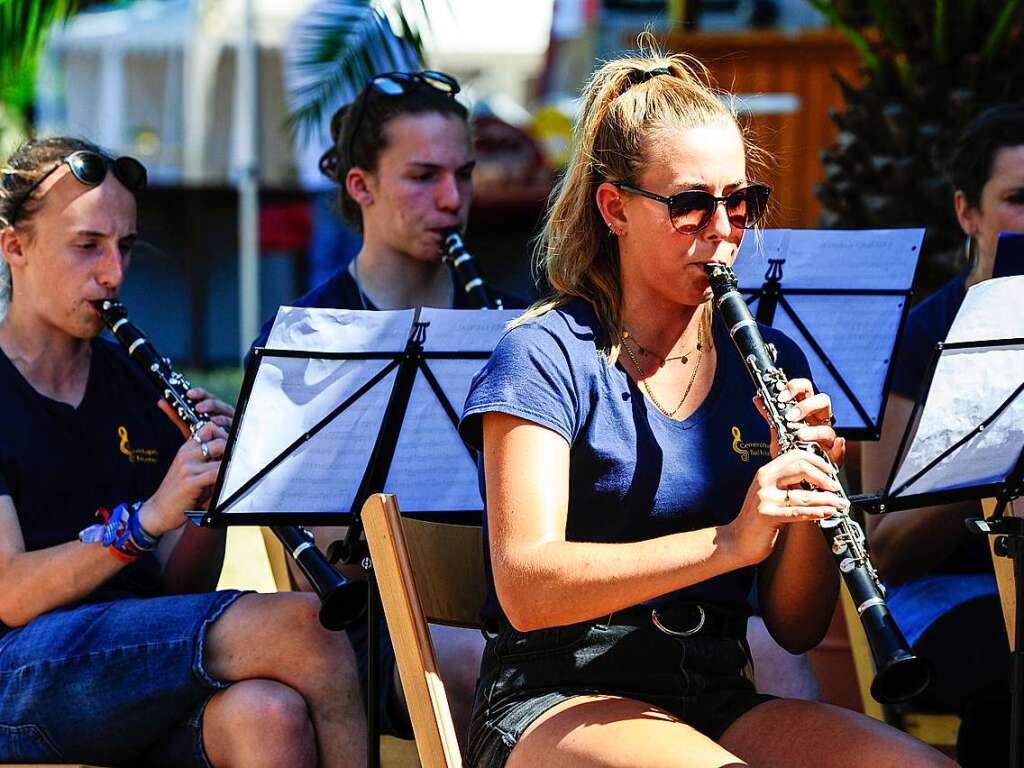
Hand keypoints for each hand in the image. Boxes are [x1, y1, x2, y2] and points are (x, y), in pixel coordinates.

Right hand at [138, 421, 227, 535]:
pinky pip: (216, 473)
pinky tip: (229, 481)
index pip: (208, 428)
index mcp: (187, 449)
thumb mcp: (192, 470)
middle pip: (218, 439)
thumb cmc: (180, 492)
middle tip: (238, 460)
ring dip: (231, 463)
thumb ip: (208, 461)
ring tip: (236, 471)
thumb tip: (232, 455)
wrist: (159, 510)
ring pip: (220, 453)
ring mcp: (188, 467)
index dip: (224, 434)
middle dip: (232, 448)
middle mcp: (187, 454)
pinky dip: (226, 476)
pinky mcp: (190, 481)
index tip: (232, 446)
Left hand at [157, 387, 233, 439]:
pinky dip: (223, 422)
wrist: (211, 462)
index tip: (189, 394)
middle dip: (208, 402)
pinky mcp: (237, 430)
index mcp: (212, 411)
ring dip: (215, 412)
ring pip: (226, 411)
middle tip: (197, 407)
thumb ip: (177, 416)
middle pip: (218, 402)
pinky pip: (232, 423)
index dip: (199, 393)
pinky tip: (215, 423)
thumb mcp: (188, 428)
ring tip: (204, 414)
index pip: (207, 397)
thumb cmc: (203, 443)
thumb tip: (161, 401)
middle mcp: (223, 414)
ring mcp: (231, 422)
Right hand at [724, 448, 848, 566]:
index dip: (817, 461)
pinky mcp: (767, 516)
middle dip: (824, 477)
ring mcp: (765, 498)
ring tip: (840, 503)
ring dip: (827, 499)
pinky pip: (797, 513)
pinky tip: (827, 512)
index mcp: (765, 473)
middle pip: (801, 468)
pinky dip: (815, 512)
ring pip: (803, 494)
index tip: (830, 471)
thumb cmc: (757, 519)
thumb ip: (787, 484)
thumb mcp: (770, 494)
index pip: (794, 455)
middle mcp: (764, 482)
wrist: (737, 541)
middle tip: (836, 487)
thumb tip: (817, 479)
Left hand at [755, 378, 845, 466]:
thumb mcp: (777, 429)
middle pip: (822, 401)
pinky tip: (836, 445)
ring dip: (814, 430)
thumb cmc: (788, 447)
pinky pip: (839, 449)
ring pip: (827, 427)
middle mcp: (819, 420)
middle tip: (790, 417)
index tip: (780, 396)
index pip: (805, 389)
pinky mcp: (832, 454)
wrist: (791, 471)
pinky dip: (839, 447)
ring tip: (799, 436)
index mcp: (806, 410)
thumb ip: (770, 414)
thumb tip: (758, 398)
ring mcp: (826, 437)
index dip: (795, 388)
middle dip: (806, 406)